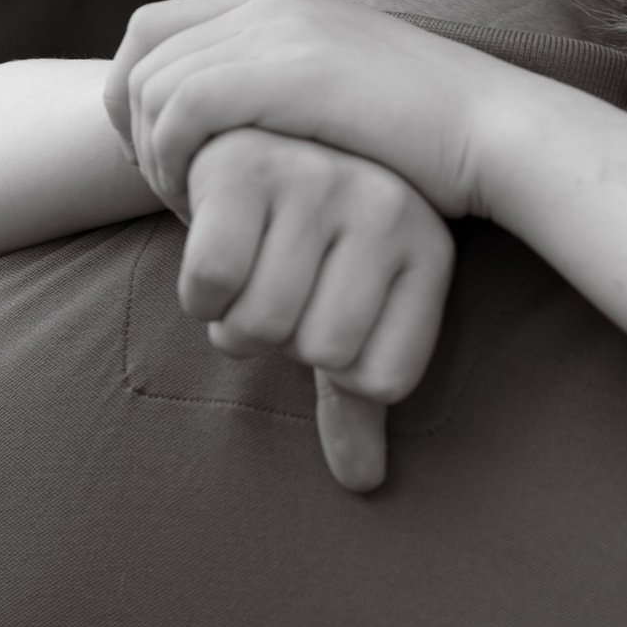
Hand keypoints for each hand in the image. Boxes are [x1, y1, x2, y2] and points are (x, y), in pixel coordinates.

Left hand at [108, 0, 514, 221]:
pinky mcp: (288, 73)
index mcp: (280, 4)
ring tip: (190, 205)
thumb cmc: (433, 138)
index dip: (133, 91)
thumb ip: (291, 95)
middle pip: (142, 52)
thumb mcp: (347, 99)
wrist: (494, 130)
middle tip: (166, 188)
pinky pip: (184, 109)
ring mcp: (279, 33)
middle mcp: (271, 5)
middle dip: (132, 127)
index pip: (155, 27)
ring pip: (156, 84)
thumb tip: (241, 132)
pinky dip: (175, 161)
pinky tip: (204, 204)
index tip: (158, 156)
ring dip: (154, 154)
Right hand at [182, 128, 454, 490]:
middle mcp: (388, 208)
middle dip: (280, 338)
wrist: (249, 145)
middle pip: (321, 352)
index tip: (330, 312)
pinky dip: (198, 290)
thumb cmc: (305, 251)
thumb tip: (363, 481)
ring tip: (251, 265)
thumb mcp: (345, 316)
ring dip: (234, 318)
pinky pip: (211, 281)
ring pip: (262, 322)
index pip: (383, 381)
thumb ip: (355, 400)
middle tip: (280, 283)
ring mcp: (319, 181)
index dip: (338, 370)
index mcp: (428, 251)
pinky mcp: (245, 167)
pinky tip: (215, 244)